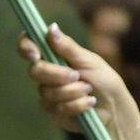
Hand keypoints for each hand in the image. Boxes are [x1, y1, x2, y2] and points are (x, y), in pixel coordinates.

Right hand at [20, 23, 139, 139]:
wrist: (113, 108)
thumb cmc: (104, 80)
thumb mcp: (88, 60)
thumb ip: (67, 47)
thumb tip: (50, 27)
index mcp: (54, 55)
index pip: (29, 46)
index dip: (26, 47)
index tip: (35, 55)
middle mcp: (47, 74)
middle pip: (35, 71)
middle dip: (57, 75)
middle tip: (76, 76)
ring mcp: (48, 93)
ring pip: (47, 92)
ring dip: (72, 92)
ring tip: (89, 90)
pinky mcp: (53, 112)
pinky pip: (56, 108)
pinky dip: (76, 105)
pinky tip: (88, 104)